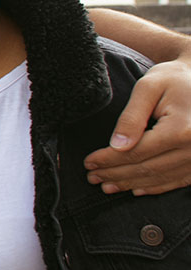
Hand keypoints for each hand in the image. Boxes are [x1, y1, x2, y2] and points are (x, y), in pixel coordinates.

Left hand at [84, 59, 190, 194]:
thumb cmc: (173, 79)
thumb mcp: (148, 88)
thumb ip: (131, 117)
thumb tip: (117, 146)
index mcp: (180, 130)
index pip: (136, 152)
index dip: (109, 160)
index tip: (88, 163)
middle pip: (147, 168)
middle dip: (115, 174)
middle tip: (92, 177)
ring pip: (160, 178)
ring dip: (131, 184)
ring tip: (107, 185)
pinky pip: (178, 181)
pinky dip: (155, 187)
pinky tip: (136, 189)